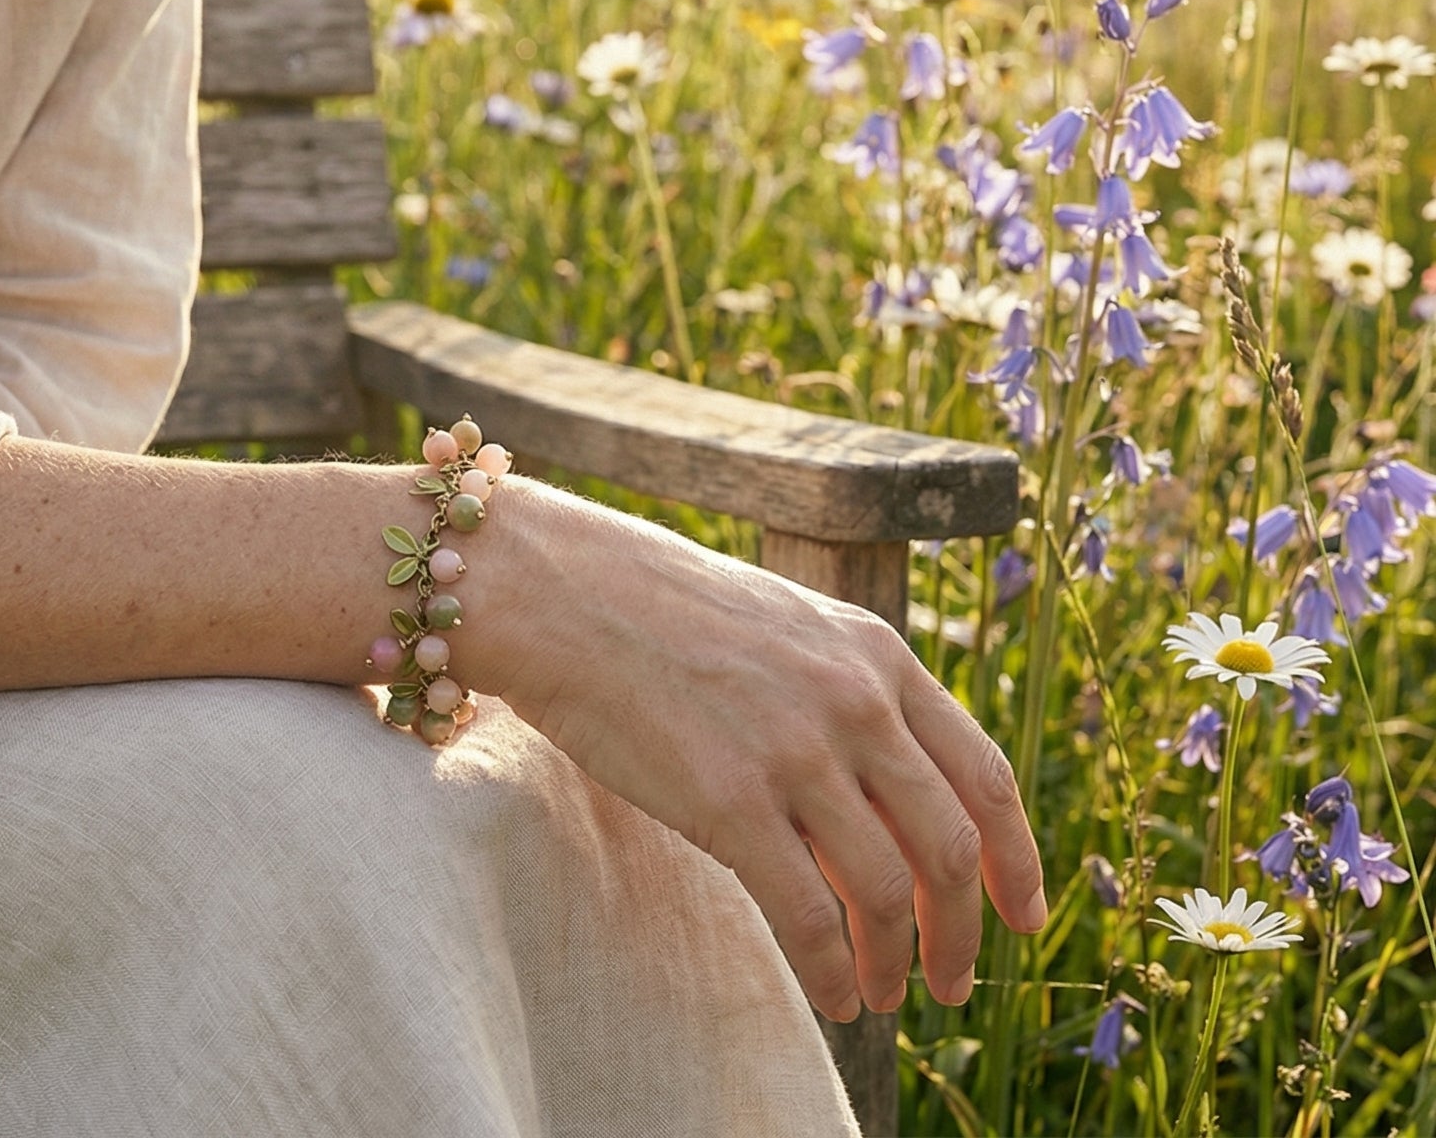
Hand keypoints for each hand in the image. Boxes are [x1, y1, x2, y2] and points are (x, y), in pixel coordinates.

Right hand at [486, 483, 1045, 1022]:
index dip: (1017, 860)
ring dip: (896, 962)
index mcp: (875, 653)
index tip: (1024, 916)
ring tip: (881, 994)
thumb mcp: (788, 629)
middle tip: (950, 981)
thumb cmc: (662, 610)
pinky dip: (833, 972)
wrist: (563, 591)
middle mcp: (853, 700)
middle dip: (962, 931)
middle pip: (949, 847)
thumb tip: (894, 811)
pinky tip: (833, 996)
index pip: (983, 776)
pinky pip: (809, 916)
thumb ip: (852, 700)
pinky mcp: (729, 800)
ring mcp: (794, 751)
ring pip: (887, 891)